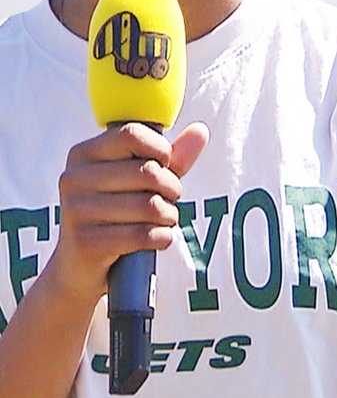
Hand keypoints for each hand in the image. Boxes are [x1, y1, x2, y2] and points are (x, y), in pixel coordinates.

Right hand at [53, 122, 208, 302]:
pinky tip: (158, 238)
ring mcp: (75, 211)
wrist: (81, 266)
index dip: (160, 149)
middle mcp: (73, 178)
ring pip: (150, 205)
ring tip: (163, 219)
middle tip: (169, 199)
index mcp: (83, 154)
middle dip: (172, 188)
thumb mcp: (144, 180)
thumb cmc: (119, 213)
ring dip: (169, 215)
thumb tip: (201, 131)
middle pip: (147, 171)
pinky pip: (143, 234)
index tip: (165, 164)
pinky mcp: (85, 242)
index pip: (131, 134)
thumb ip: (173, 156)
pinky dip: (162, 237)